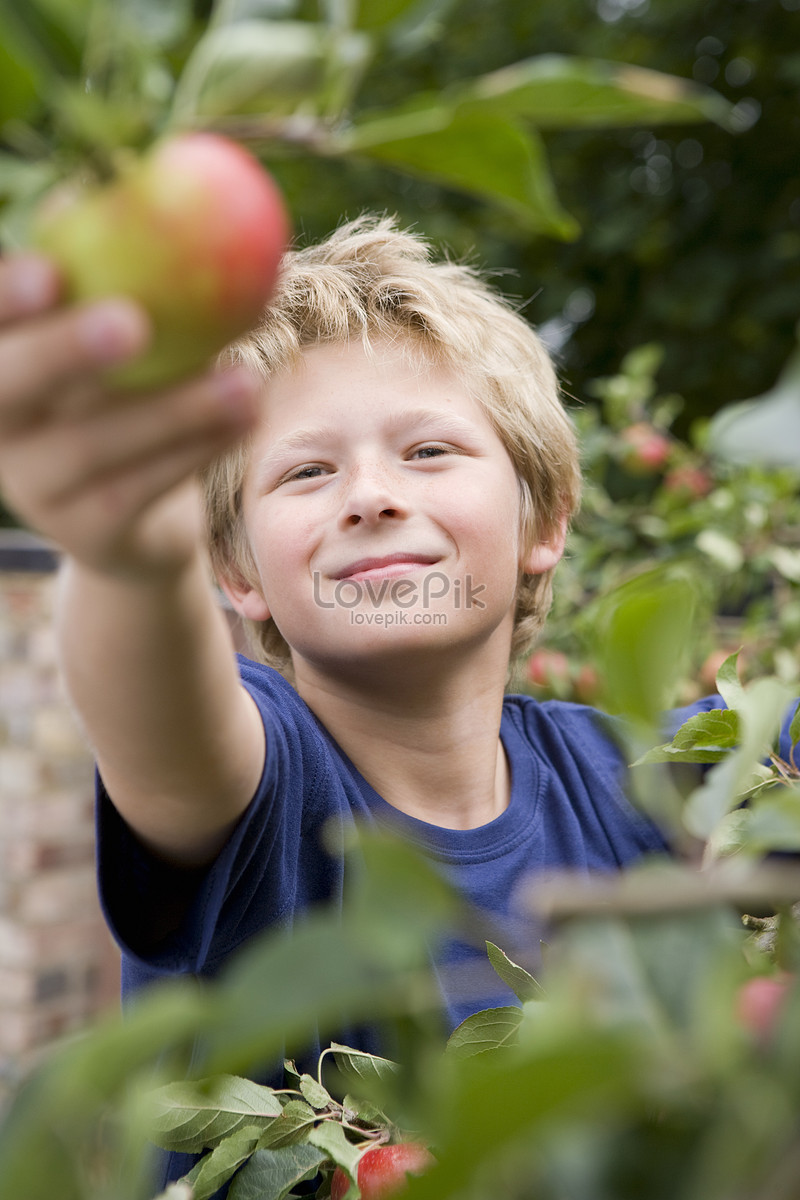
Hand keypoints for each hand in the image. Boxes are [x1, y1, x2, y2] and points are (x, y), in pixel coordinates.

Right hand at [0, 253, 258, 576]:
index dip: (3, 298)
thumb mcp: (125, 342)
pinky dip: (197, 449)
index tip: (51, 269)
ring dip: (173, 410)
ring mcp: (35, 488)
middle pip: (9, 387)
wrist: (140, 521)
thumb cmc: (132, 399)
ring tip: (245, 380)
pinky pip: (141, 489)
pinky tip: (247, 417)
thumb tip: (149, 173)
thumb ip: (120, 272)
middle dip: (63, 350)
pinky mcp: (87, 533)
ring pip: (92, 446)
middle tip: (132, 321)